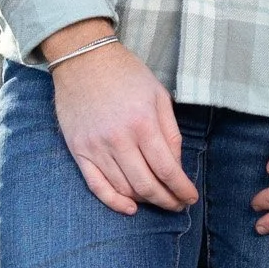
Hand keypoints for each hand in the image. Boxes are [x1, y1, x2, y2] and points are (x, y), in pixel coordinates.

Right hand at [42, 24, 198, 216]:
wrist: (83, 59)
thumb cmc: (126, 74)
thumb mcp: (158, 95)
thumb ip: (170, 133)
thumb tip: (175, 166)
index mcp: (143, 123)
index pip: (167, 169)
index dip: (181, 189)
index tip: (190, 198)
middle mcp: (119, 139)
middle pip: (147, 185)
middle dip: (167, 200)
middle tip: (177, 204)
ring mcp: (95, 147)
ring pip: (124, 189)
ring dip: (145, 201)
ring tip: (158, 200)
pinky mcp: (78, 150)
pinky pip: (96, 186)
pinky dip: (114, 202)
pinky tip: (130, 208)